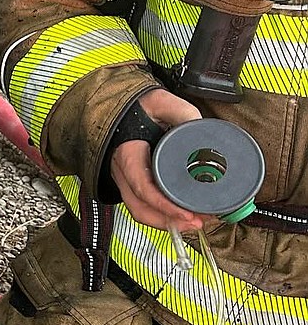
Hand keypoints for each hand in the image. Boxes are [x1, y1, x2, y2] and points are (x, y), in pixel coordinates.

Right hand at [110, 89, 203, 231]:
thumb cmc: (135, 105)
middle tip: (198, 222)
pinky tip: (184, 215)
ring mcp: (127, 179)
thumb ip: (181, 112)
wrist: (122, 107)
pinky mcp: (135, 182)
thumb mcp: (158, 102)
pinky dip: (163, 215)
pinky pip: (144, 206)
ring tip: (197, 222)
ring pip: (141, 211)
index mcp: (127, 154)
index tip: (187, 213)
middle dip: (170, 221)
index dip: (164, 205)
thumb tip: (202, 129)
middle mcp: (123, 172)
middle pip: (141, 208)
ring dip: (168, 222)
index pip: (142, 188)